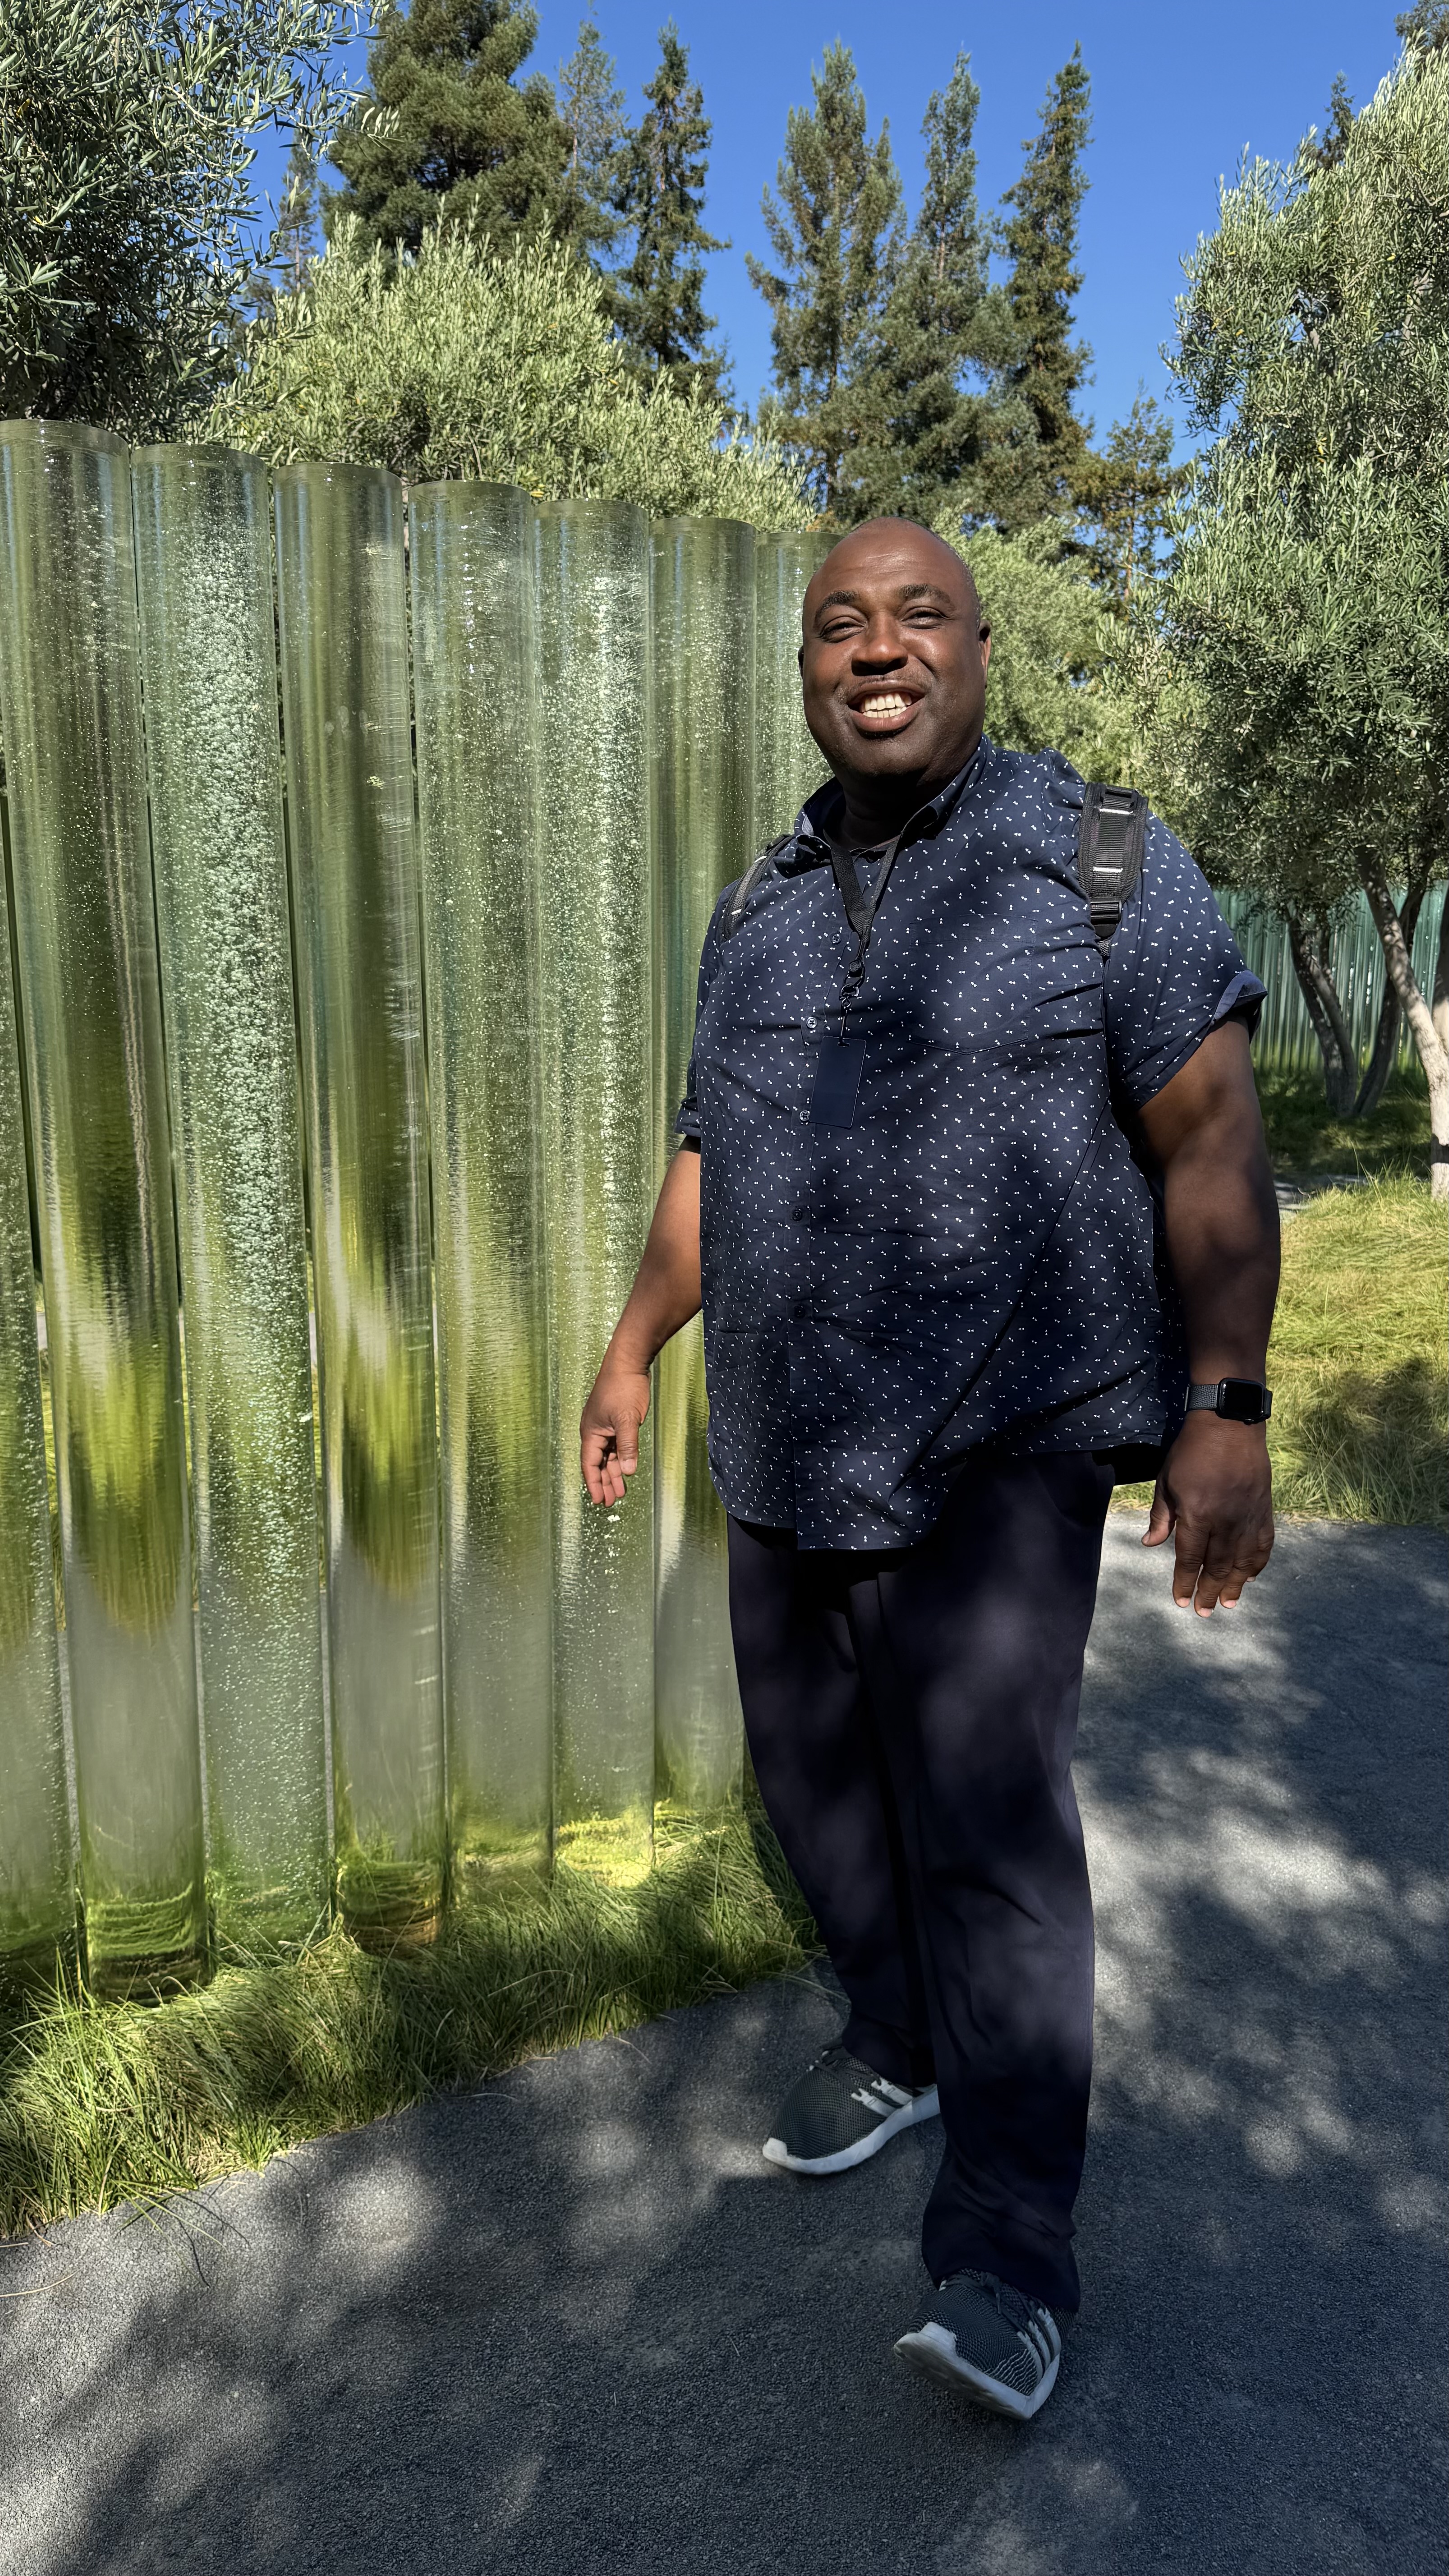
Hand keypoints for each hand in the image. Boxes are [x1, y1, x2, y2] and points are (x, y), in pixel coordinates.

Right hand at [580, 1359, 650, 1506]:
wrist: (629, 1362)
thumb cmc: (623, 1387)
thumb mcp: (628, 1419)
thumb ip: (628, 1447)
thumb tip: (628, 1471)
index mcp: (591, 1432)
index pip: (590, 1464)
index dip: (595, 1483)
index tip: (600, 1501)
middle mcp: (595, 1431)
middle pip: (598, 1463)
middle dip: (604, 1482)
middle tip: (611, 1502)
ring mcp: (605, 1425)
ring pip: (608, 1455)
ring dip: (613, 1472)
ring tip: (620, 1492)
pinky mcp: (616, 1420)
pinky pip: (616, 1445)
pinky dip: (620, 1458)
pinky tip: (625, 1469)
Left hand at [1143, 1412, 1273, 1613]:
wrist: (1229, 1425)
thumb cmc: (1191, 1452)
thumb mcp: (1166, 1481)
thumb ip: (1161, 1516)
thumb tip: (1150, 1544)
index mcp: (1197, 1514)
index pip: (1189, 1558)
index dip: (1184, 1582)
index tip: (1181, 1601)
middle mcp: (1225, 1521)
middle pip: (1217, 1566)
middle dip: (1209, 1592)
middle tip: (1205, 1612)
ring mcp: (1248, 1516)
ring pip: (1242, 1560)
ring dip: (1234, 1585)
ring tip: (1228, 1604)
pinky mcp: (1264, 1510)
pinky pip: (1263, 1544)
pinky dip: (1257, 1563)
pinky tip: (1250, 1576)